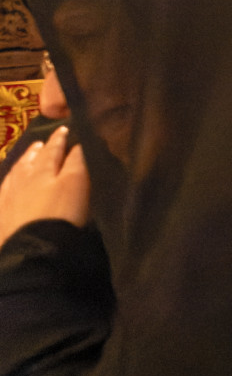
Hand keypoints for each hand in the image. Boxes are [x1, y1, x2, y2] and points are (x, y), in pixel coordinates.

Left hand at [0, 127, 88, 246]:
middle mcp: (23, 179)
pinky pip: (4, 192)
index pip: (54, 149)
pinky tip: (10, 185)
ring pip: (16, 173)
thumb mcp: (76, 183)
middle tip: (42, 142)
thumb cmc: (60, 212)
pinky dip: (10, 183)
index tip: (65, 128)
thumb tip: (80, 143)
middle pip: (32, 160)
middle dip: (40, 150)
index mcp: (43, 169)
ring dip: (23, 163)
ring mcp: (9, 197)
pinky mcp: (2, 215)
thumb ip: (78, 161)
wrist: (32, 247)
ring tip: (27, 158)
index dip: (60, 139)